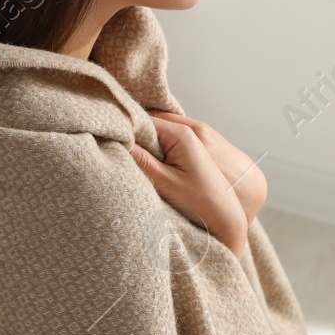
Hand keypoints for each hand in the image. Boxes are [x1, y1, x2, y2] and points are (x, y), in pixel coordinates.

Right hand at [128, 117, 248, 259]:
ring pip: (157, 130)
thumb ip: (142, 162)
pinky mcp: (191, 147)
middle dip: (132, 133)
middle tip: (114, 147)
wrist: (227, 215)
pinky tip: (146, 160)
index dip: (124, 127)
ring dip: (144, 140)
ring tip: (129, 156)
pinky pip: (166, 139)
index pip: (143, 119)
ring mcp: (191, 137)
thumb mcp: (166, 184)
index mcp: (182, 134)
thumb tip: (118, 142)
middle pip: (150, 121)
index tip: (107, 138)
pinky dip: (154, 146)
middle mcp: (188, 129)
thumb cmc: (201, 202)